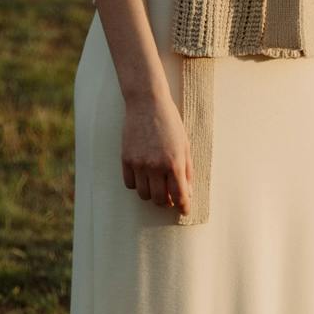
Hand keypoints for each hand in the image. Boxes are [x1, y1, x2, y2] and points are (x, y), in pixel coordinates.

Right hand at [121, 93, 192, 215]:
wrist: (147, 103)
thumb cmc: (169, 122)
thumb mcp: (184, 145)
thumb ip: (187, 170)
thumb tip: (187, 192)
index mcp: (174, 163)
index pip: (179, 196)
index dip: (183, 206)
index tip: (183, 210)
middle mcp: (156, 166)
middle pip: (160, 200)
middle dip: (166, 202)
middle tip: (169, 196)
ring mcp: (139, 164)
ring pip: (143, 195)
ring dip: (151, 194)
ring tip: (155, 185)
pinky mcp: (125, 159)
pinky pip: (130, 184)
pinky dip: (137, 184)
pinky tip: (143, 176)